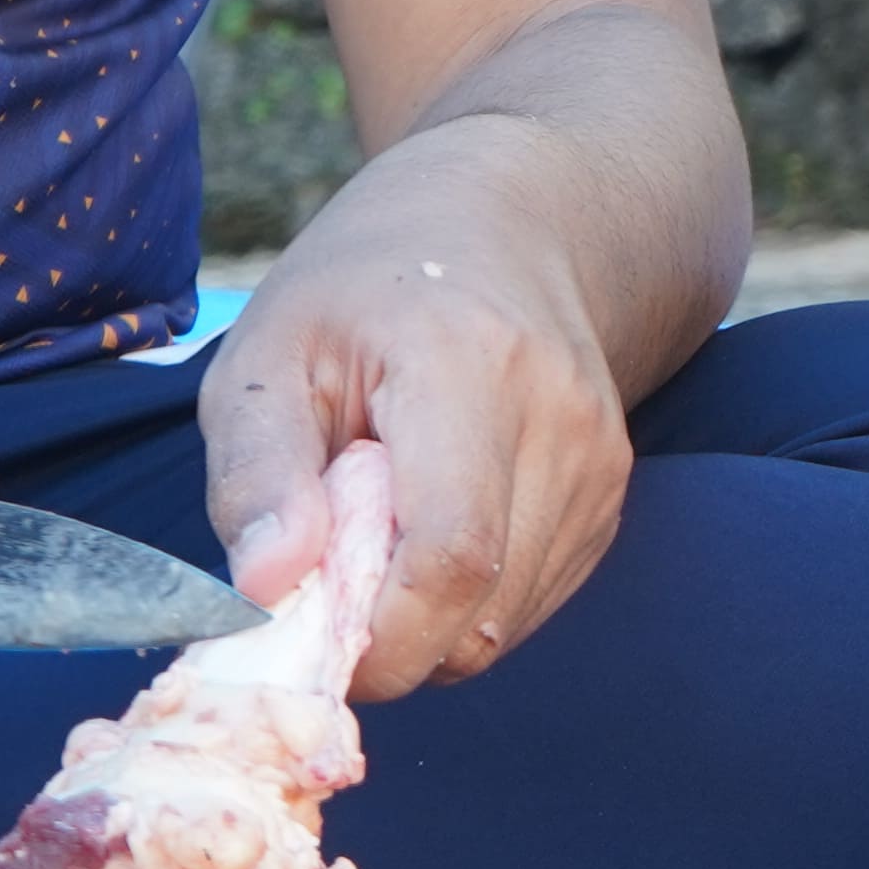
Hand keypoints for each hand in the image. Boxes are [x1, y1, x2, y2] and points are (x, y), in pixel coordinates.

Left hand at [201, 209, 633, 701]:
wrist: (504, 225)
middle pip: (481, 608)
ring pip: (505, 624)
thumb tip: (268, 591)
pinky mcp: (611, 496)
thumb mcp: (266, 355)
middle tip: (319, 593)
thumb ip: (257, 473)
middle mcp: (560, 421)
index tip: (304, 643)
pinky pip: (528, 605)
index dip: (378, 637)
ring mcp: (600, 461)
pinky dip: (465, 609)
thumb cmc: (361, 291)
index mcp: (467, 369)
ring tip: (373, 546)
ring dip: (424, 627)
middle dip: (387, 643)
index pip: (451, 555)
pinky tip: (425, 537)